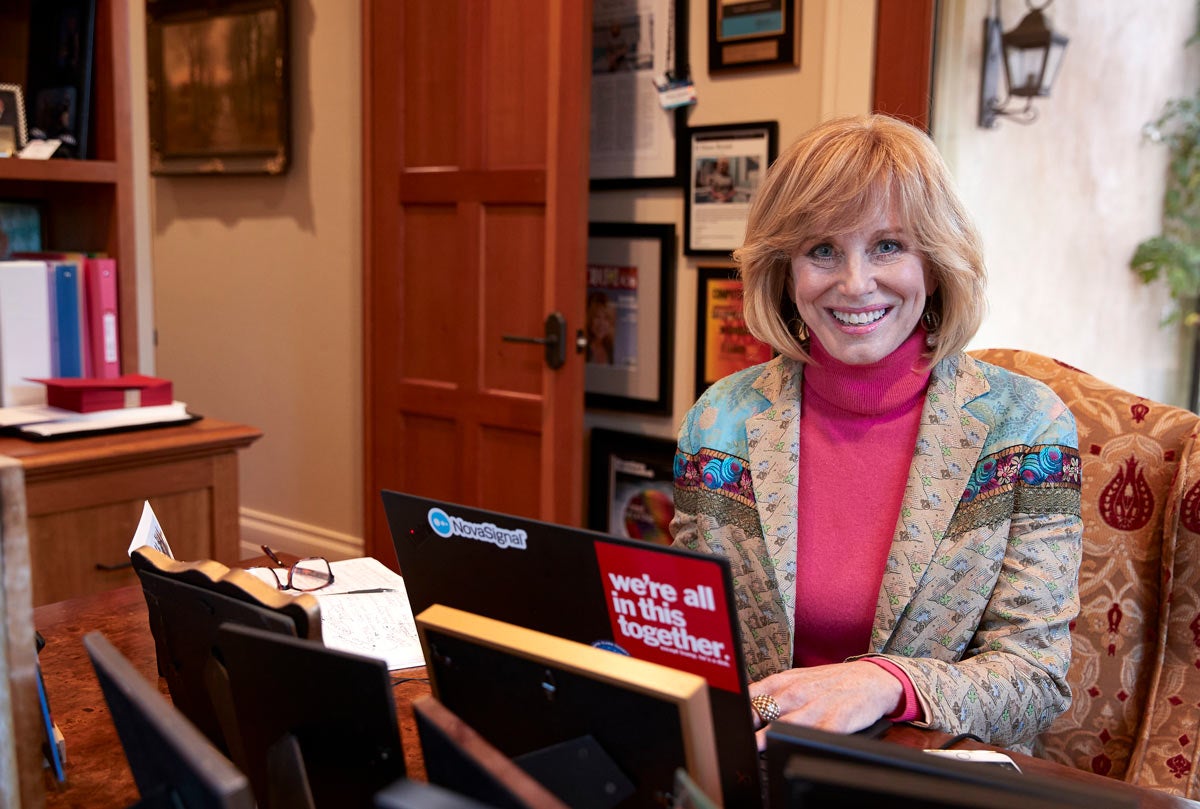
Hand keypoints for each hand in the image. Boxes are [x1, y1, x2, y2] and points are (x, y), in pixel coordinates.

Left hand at [748, 661, 901, 748]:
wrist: (872, 678)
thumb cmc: (829, 682)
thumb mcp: (795, 680)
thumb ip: (769, 694)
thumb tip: (743, 711)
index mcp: (781, 682)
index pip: (749, 698)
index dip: (738, 715)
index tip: (730, 726)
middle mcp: (796, 693)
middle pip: (763, 712)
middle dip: (750, 728)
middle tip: (741, 740)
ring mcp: (816, 706)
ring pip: (786, 724)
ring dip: (771, 737)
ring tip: (760, 747)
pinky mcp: (838, 720)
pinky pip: (819, 733)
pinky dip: (806, 741)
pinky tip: (797, 747)